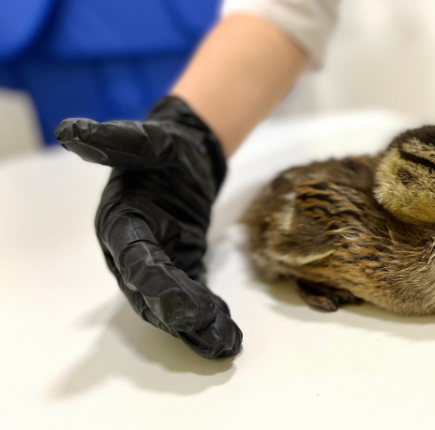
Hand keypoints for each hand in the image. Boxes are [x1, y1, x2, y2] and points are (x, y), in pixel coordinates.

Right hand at [56, 96, 241, 357]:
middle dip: (181, 313)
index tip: (185, 307)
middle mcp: (133, 252)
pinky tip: (226, 335)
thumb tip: (71, 131)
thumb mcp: (148, 139)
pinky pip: (191, 296)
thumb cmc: (165, 147)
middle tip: (212, 331)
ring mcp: (158, 264)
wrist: (187, 156)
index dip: (157, 285)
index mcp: (120, 223)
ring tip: (224, 344)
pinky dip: (207, 317)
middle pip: (152, 291)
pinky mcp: (182, 266)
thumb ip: (117, 141)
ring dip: (196, 326)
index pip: (136, 260)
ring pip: (170, 303)